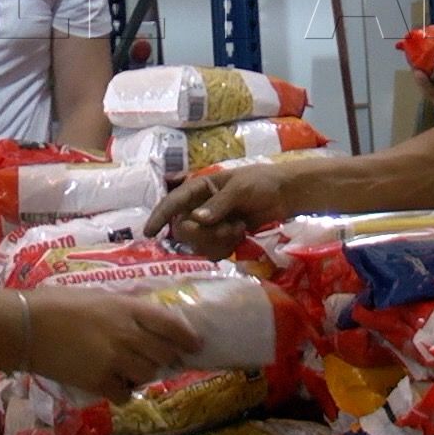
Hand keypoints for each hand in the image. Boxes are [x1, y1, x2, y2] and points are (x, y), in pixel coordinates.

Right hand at [26, 287, 204, 401]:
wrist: (26, 326)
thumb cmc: (58, 303)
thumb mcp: (99, 296)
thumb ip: (126, 308)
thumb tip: (148, 318)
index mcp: (128, 309)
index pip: (171, 325)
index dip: (187, 337)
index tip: (195, 345)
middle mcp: (128, 334)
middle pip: (164, 354)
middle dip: (164, 358)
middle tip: (156, 358)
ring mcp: (115, 360)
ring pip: (148, 375)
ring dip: (143, 374)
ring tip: (128, 369)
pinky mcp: (99, 382)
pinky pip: (125, 394)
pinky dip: (123, 391)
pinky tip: (112, 384)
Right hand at [143, 165, 289, 258]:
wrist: (285, 195)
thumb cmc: (261, 183)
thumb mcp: (240, 189)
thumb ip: (219, 204)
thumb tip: (196, 219)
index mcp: (199, 188)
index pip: (173, 202)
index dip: (159, 216)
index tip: (149, 233)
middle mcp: (199, 207)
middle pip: (185, 230)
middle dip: (205, 234)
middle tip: (228, 228)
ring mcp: (210, 224)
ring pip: (198, 243)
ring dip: (219, 241)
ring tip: (239, 228)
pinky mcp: (221, 237)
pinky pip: (212, 251)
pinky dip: (226, 247)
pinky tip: (240, 235)